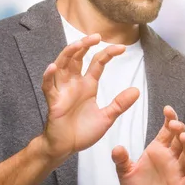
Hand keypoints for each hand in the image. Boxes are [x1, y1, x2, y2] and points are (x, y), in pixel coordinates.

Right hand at [39, 34, 139, 162]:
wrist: (66, 147)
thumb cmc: (83, 131)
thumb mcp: (106, 117)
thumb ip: (120, 104)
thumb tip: (136, 90)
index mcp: (88, 85)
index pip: (97, 62)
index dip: (108, 53)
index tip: (122, 48)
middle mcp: (74, 84)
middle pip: (77, 57)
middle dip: (85, 45)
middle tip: (96, 36)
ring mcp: (62, 91)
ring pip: (61, 66)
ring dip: (68, 53)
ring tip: (78, 44)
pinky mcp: (53, 102)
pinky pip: (48, 87)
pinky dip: (49, 76)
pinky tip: (53, 67)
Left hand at [111, 106, 184, 184]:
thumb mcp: (126, 174)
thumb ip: (122, 161)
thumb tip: (116, 148)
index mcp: (158, 149)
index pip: (167, 130)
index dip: (170, 118)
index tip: (167, 109)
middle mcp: (171, 156)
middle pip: (180, 137)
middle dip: (179, 128)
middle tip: (174, 123)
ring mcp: (180, 169)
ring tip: (183, 136)